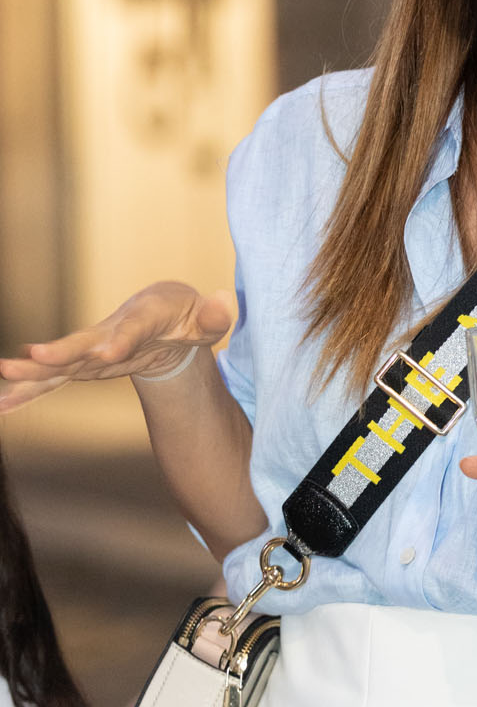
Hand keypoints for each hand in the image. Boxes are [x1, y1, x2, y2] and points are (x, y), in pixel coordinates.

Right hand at [0, 281, 234, 411]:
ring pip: (60, 363)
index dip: (120, 341)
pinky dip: (29, 391)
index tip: (106, 353)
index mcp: (144, 318)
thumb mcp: (208, 317)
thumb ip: (215, 315)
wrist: (163, 312)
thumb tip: (224, 303)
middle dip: (59, 352)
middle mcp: (111, 332)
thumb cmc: (187, 315)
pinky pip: (54, 380)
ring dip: (32, 372)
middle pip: (82, 343)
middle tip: (34, 356)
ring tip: (5, 380)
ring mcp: (93, 350)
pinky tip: (3, 403)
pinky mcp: (84, 366)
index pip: (131, 330)